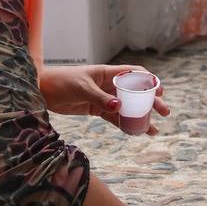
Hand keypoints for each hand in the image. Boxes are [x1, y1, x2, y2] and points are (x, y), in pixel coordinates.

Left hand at [38, 65, 168, 132]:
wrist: (42, 91)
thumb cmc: (61, 82)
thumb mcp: (81, 88)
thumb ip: (100, 98)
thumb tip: (119, 107)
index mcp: (107, 73)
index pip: (134, 73)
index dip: (149, 80)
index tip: (160, 90)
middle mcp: (108, 85)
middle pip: (135, 93)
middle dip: (150, 102)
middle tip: (164, 112)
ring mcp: (103, 98)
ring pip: (127, 108)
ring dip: (140, 117)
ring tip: (154, 129)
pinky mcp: (96, 109)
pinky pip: (114, 118)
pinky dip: (125, 125)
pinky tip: (135, 132)